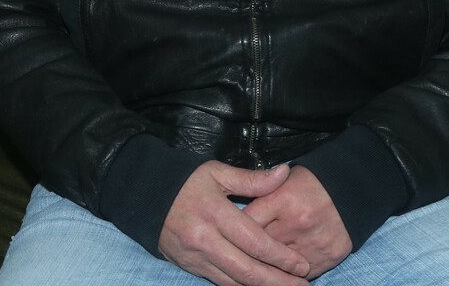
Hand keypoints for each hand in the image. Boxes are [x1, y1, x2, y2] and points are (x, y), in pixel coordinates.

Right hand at [159, 161, 312, 285]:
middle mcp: (205, 240)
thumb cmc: (186, 182)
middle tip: (303, 285)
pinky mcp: (190, 267)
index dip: (281, 256)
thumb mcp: (217, 173)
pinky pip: (220, 282)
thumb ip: (252, 179)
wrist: (145, 197)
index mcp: (215, 213)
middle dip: (278, 281)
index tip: (302, 265)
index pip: (254, 242)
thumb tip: (284, 173)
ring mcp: (196, 257)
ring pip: (234, 281)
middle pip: (247, 269)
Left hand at [242, 166, 351, 278]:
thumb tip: (234, 212)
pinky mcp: (328, 257)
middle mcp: (298, 223)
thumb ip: (259, 194)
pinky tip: (283, 271)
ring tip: (259, 267)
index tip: (227, 236)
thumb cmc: (312, 183)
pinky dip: (291, 274)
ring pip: (279, 267)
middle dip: (247, 254)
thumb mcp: (283, 180)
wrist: (353, 188)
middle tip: (236, 257)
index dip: (234, 231)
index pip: (248, 223)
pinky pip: (302, 274)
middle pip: (261, 250)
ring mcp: (313, 243)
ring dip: (268, 269)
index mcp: (283, 198)